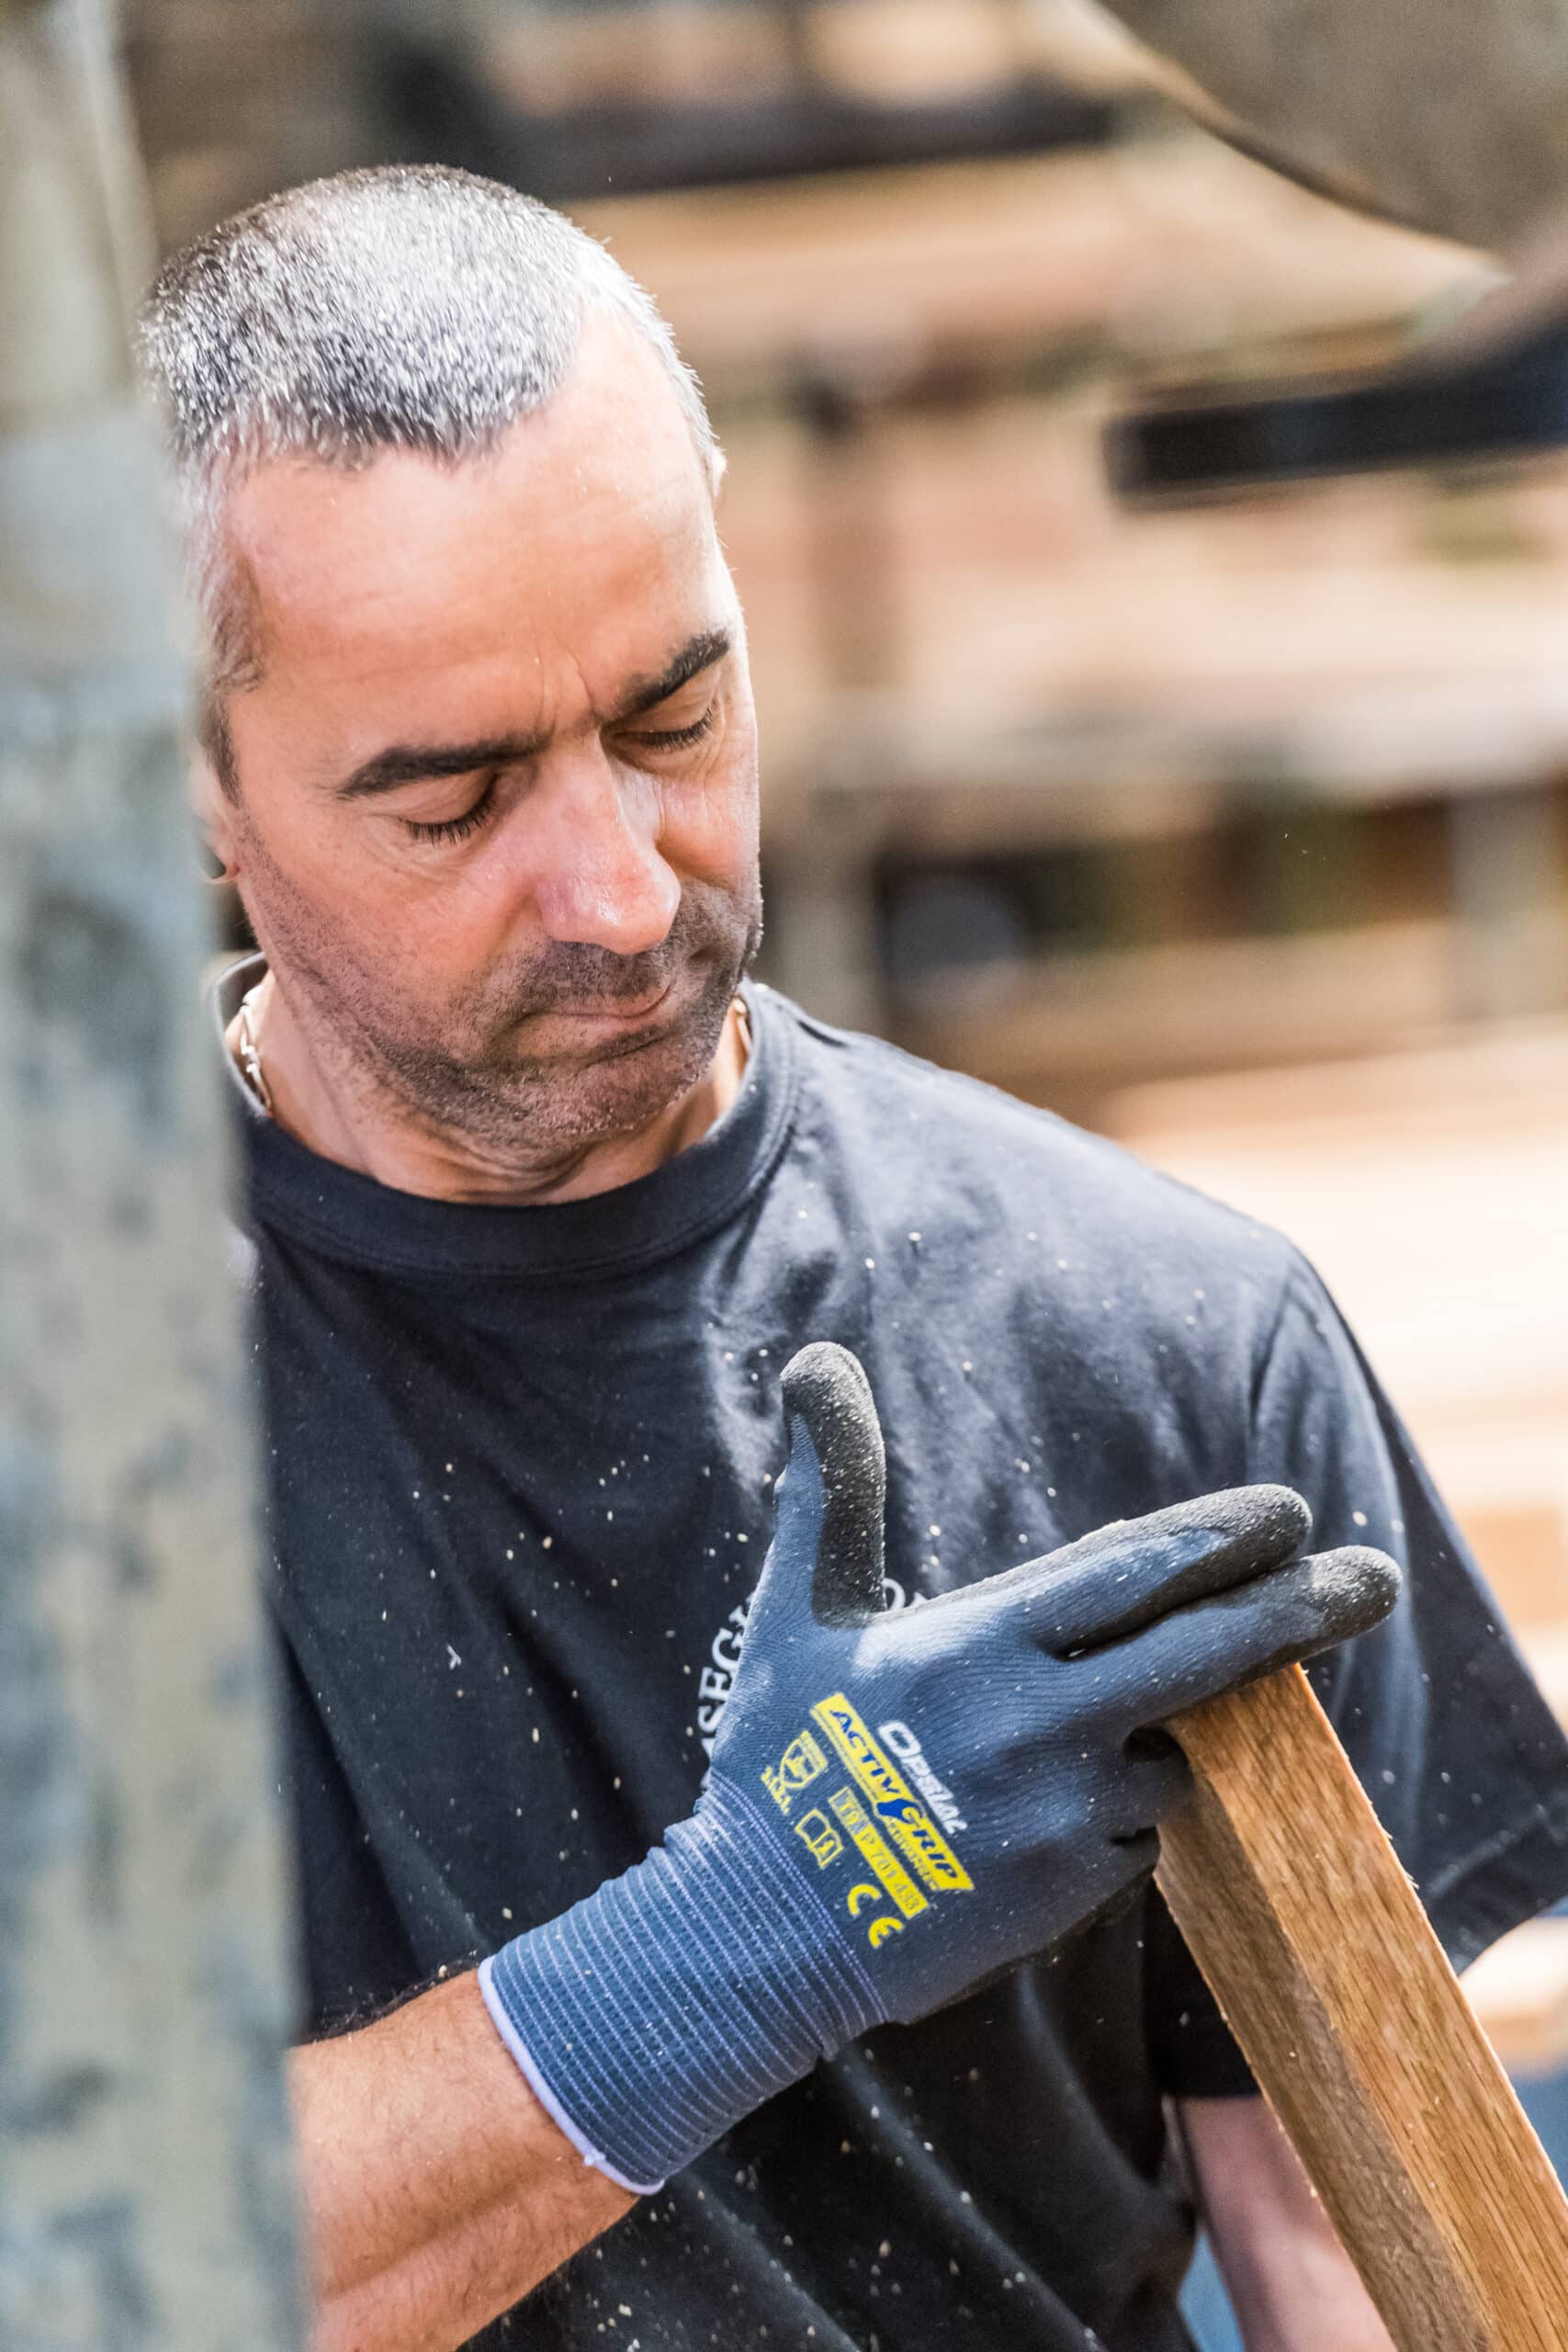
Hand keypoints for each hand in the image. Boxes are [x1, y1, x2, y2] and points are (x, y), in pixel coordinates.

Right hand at [481, 1343, 1399, 2189]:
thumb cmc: (779, 1753)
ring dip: (1180, 1727)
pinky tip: (1052, 1811)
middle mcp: (1032, 1722)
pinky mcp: (1070, 1888)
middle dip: (1296, 1610)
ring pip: (1175, 1752)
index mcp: (974, 1642)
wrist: (766, 1930)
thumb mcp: (798, 1610)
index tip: (1289, 1512)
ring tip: (1119, 1724)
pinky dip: (1123, 1808)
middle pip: (1200, 1653)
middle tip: (1372, 1576)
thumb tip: (814, 1359)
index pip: (1127, 1573)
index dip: (1216, 1538)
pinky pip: (1137, 1832)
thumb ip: (831, 1488)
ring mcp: (1059, 1812)